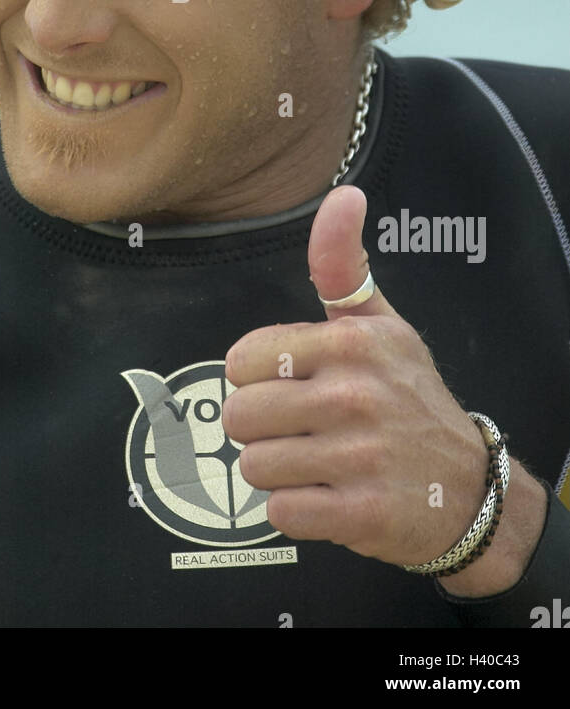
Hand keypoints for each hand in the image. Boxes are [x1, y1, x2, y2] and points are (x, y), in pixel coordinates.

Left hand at [222, 185, 504, 570]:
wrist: (469, 489)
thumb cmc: (409, 397)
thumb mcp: (381, 325)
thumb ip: (342, 265)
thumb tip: (344, 194)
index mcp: (351, 343)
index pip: (242, 360)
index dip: (256, 379)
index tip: (290, 385)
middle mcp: (355, 395)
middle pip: (239, 416)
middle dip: (261, 430)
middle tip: (302, 431)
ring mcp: (360, 457)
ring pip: (254, 466)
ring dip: (277, 472)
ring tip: (316, 462)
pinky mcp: (360, 514)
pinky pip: (279, 512)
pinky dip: (295, 510)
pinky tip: (328, 495)